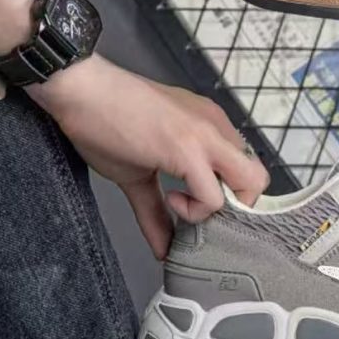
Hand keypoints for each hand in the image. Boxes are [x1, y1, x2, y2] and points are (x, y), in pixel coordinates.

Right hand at [28, 55, 268, 258]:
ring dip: (219, 211)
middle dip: (236, 209)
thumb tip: (163, 249)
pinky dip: (196, 212)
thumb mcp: (137, 174)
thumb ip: (156, 213)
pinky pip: (214, 197)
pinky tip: (170, 200)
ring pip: (249, 186)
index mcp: (210, 128)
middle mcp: (216, 129)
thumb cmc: (105, 120)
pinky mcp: (188, 150)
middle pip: (258, 179)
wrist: (80, 89)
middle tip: (198, 213)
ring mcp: (206, 137)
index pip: (244, 169)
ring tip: (178, 204)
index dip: (228, 198)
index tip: (196, 208)